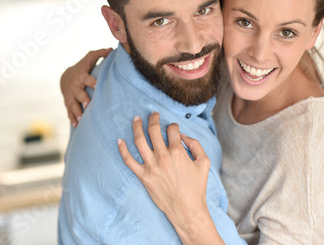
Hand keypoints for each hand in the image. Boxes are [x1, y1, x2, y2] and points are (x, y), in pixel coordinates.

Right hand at [60, 48, 111, 126]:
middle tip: (88, 106)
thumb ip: (100, 54)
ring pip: (73, 105)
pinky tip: (77, 126)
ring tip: (81, 120)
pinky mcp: (68, 104)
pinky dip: (72, 118)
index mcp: (82, 76)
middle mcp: (75, 87)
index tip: (96, 85)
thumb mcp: (89, 59)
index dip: (92, 82)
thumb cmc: (82, 67)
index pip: (87, 79)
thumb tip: (111, 49)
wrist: (65, 78)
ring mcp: (70, 96)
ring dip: (77, 112)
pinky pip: (69, 112)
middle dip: (83, 100)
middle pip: (79, 94)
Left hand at [118, 112, 223, 244]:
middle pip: (153, 130)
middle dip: (153, 119)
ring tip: (136, 119)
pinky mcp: (143, 176)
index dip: (173, 126)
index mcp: (178, 152)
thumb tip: (183, 136)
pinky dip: (122, 150)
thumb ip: (195, 144)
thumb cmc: (196, 187)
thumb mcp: (204, 162)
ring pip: (139, 141)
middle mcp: (162, 157)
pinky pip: (128, 160)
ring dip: (137, 127)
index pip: (172, 130)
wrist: (187, 210)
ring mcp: (151, 166)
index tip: (173, 128)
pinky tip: (119, 141)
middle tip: (153, 114)